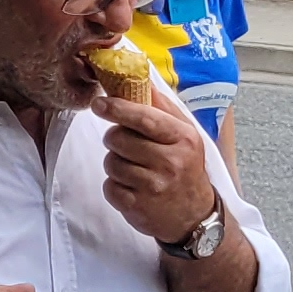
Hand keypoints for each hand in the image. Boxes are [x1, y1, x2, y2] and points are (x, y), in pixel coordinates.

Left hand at [93, 76, 222, 249]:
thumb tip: (140, 76)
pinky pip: (109, 186)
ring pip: (110, 162)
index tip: (99, 104)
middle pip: (118, 139)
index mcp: (183, 139)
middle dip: (114, 138)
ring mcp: (154, 187)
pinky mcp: (138, 206)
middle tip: (126, 144)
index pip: (144, 118)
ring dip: (115, 162)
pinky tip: (132, 186)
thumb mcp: (184, 134)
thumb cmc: (185, 166)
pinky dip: (114, 185)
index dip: (118, 109)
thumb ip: (162, 106)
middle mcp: (171, 162)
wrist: (193, 215)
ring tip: (133, 168)